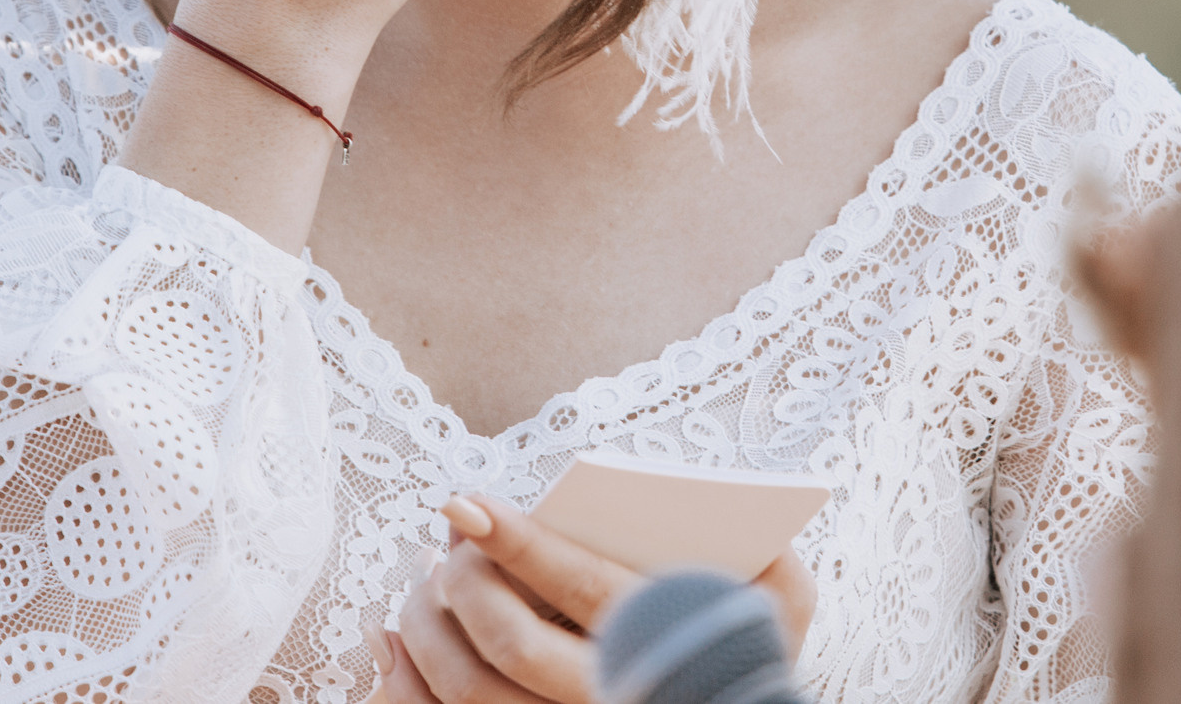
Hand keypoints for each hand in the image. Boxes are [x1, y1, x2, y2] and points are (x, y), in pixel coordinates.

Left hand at [371, 495, 817, 703]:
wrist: (725, 702)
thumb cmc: (753, 639)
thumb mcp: (781, 591)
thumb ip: (756, 537)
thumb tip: (697, 496)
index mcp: (671, 642)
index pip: (585, 586)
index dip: (522, 543)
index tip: (465, 503)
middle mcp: (619, 696)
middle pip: (512, 646)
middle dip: (463, 583)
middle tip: (451, 533)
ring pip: (470, 694)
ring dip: (430, 628)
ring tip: (430, 579)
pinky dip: (409, 685)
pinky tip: (398, 641)